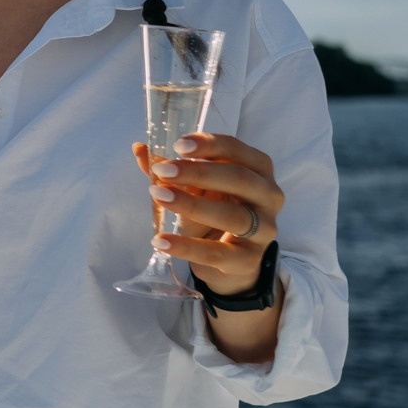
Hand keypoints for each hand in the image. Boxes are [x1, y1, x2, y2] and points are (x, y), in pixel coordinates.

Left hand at [132, 132, 284, 360]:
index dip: (209, 145)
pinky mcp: (249, 260)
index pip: (237, 150)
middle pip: (239, 178)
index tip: (178, 145)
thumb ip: (171, 170)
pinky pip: (217, 252)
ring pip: (232, 215)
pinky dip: (186, 247)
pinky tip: (160, 240)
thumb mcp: (196, 188)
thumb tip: (139, 148)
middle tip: (162, 170)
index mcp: (258, 170)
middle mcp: (269, 196)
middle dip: (198, 172)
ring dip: (192, 205)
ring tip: (159, 197)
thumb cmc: (216, 211)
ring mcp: (264, 230)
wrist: (233, 262)